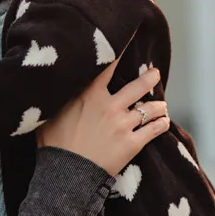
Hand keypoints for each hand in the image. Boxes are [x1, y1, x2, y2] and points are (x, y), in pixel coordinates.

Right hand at [38, 61, 168, 175]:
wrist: (66, 173)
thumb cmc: (54, 145)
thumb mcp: (50, 115)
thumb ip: (60, 99)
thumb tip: (50, 88)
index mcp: (90, 95)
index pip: (108, 68)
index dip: (119, 54)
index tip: (127, 42)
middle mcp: (110, 106)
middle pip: (138, 86)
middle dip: (150, 78)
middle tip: (155, 74)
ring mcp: (123, 124)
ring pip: (149, 109)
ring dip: (158, 106)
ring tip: (162, 105)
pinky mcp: (132, 143)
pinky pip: (154, 130)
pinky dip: (161, 125)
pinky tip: (164, 123)